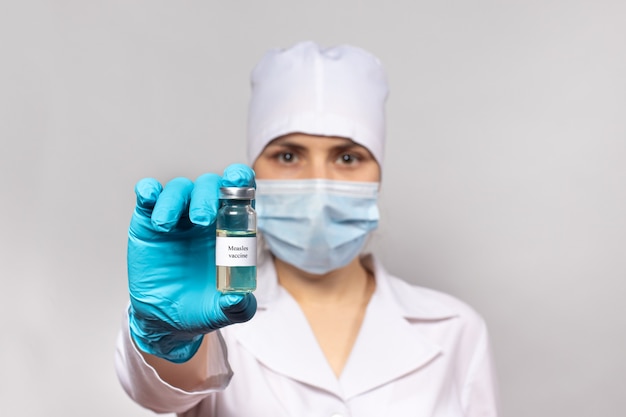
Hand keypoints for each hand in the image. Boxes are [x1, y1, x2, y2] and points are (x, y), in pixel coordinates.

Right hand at [127, 163, 256, 362]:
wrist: (165, 319)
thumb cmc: (199, 307)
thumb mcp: (222, 311)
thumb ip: (237, 307)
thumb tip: (238, 298)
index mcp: (229, 228)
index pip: (239, 193)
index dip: (239, 179)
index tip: (239, 179)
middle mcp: (204, 216)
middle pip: (209, 186)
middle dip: (207, 195)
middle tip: (202, 220)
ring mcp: (176, 217)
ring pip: (180, 189)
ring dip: (174, 199)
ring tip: (166, 224)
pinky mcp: (148, 222)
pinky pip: (148, 197)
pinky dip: (148, 191)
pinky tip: (149, 196)